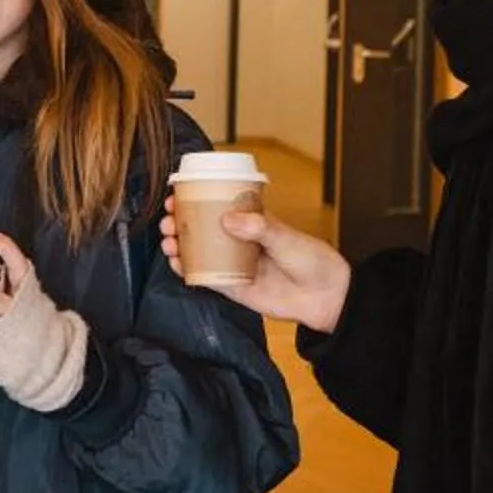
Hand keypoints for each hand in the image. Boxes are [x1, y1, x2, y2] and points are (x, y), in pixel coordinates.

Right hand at [160, 209, 352, 331]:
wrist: (325, 297)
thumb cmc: (312, 260)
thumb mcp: (286, 237)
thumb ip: (259, 227)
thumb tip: (227, 219)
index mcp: (251, 222)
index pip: (218, 205)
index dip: (195, 199)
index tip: (178, 195)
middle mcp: (238, 241)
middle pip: (201, 228)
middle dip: (180, 222)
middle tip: (168, 220)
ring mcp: (233, 264)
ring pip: (198, 252)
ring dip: (179, 245)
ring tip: (168, 241)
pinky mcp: (232, 287)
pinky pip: (205, 278)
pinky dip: (188, 271)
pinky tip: (176, 263)